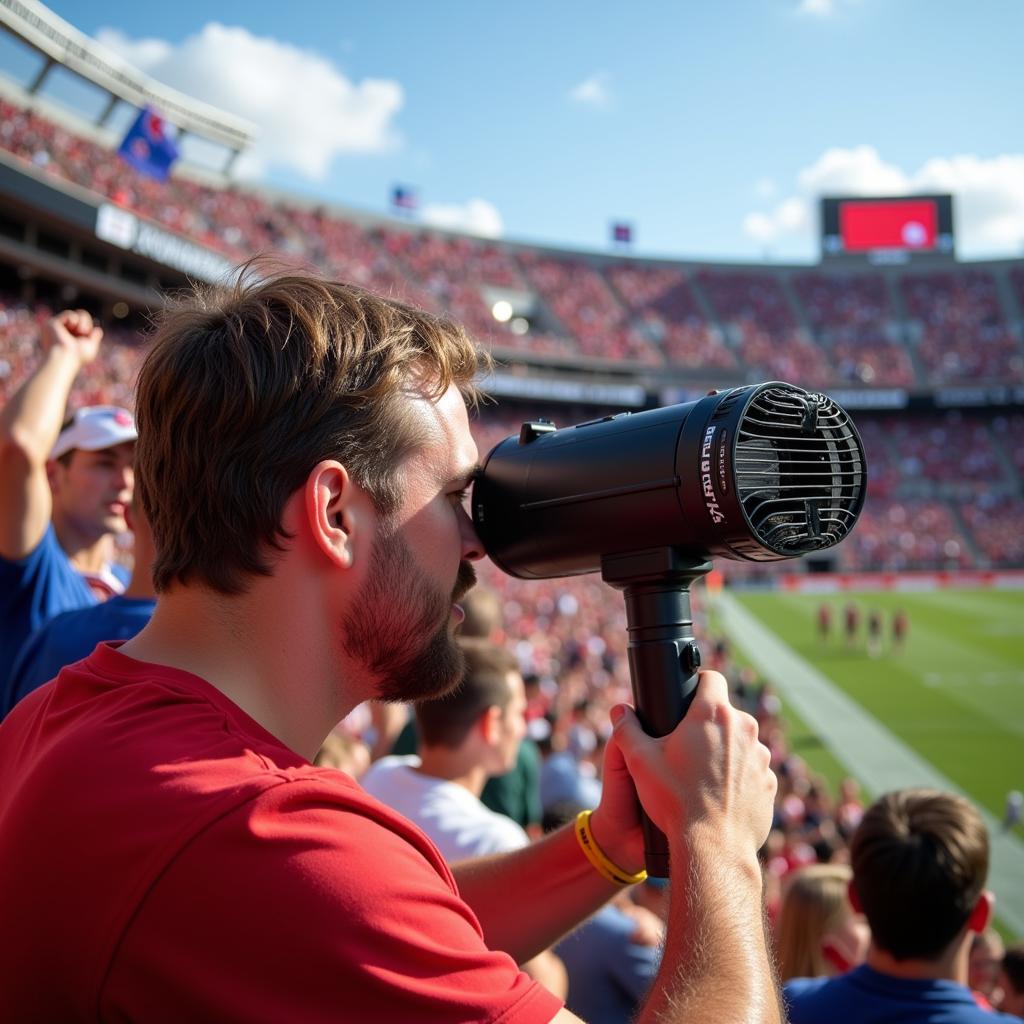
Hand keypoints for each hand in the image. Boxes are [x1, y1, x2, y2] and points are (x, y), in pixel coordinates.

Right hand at [41, 310, 102, 365]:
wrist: (65, 356)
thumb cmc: (77, 356)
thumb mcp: (90, 348)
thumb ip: (94, 338)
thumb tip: (98, 329)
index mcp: (69, 338)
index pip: (82, 326)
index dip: (88, 328)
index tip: (88, 336)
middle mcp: (62, 332)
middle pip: (80, 317)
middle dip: (86, 323)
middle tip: (84, 332)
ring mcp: (56, 328)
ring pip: (75, 315)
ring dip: (82, 322)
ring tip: (80, 331)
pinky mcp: (52, 323)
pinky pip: (68, 314)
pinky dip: (74, 319)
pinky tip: (72, 326)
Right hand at [598, 670, 775, 869]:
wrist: (712, 848)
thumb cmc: (675, 800)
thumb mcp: (639, 761)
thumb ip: (626, 729)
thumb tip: (620, 711)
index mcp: (712, 714)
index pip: (711, 678)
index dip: (698, 683)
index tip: (688, 696)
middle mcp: (743, 729)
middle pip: (725, 712)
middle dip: (708, 724)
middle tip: (686, 745)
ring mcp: (761, 757)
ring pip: (741, 742)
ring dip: (726, 751)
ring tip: (702, 775)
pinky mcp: (770, 784)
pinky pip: (752, 771)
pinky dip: (739, 777)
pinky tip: (719, 795)